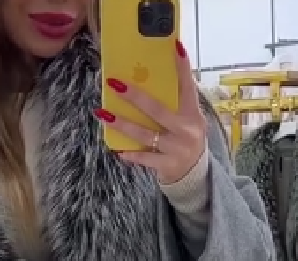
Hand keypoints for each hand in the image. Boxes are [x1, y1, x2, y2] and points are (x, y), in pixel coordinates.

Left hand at [96, 41, 206, 185]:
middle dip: (134, 97)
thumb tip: (149, 79)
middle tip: (115, 84)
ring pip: (145, 134)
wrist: (194, 176)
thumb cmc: (186, 140)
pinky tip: (118, 149)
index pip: (188, 86)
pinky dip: (131, 154)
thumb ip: (175, 104)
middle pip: (157, 110)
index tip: (175, 47)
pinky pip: (144, 158)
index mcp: (193, 114)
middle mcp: (186, 130)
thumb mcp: (188, 120)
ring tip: (103, 114)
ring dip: (122, 125)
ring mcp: (176, 149)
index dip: (182, 67)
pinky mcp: (167, 165)